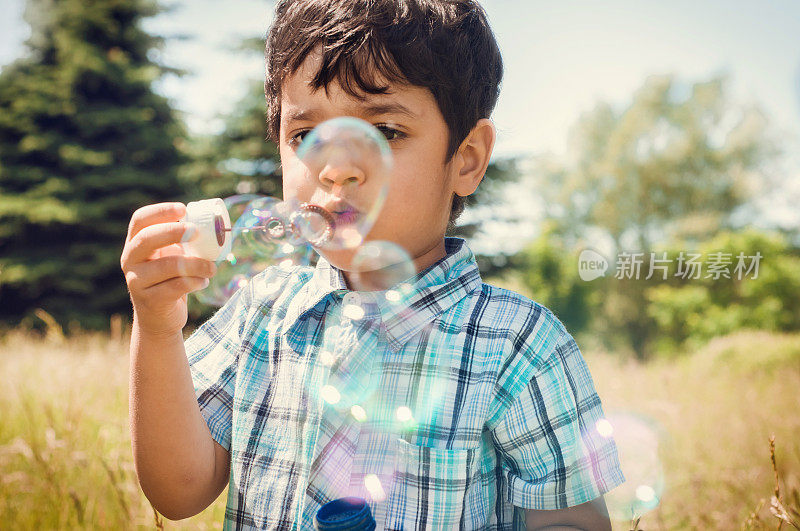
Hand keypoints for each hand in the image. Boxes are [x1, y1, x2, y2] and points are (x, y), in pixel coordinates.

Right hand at [120, 202, 216, 335]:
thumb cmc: (170, 279)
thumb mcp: (171, 256)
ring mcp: (136, 280)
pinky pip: (177, 286)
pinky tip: (203, 282)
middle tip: (197, 231)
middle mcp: (130, 259)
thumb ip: (182, 242)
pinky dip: (196, 282)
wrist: (160, 317)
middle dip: (174, 232)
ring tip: (212, 267)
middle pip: (147, 238)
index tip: (183, 209)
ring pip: (168, 265)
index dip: (160, 211)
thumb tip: (211, 225)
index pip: (140, 220)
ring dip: (196, 263)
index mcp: (135, 243)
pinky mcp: (149, 300)